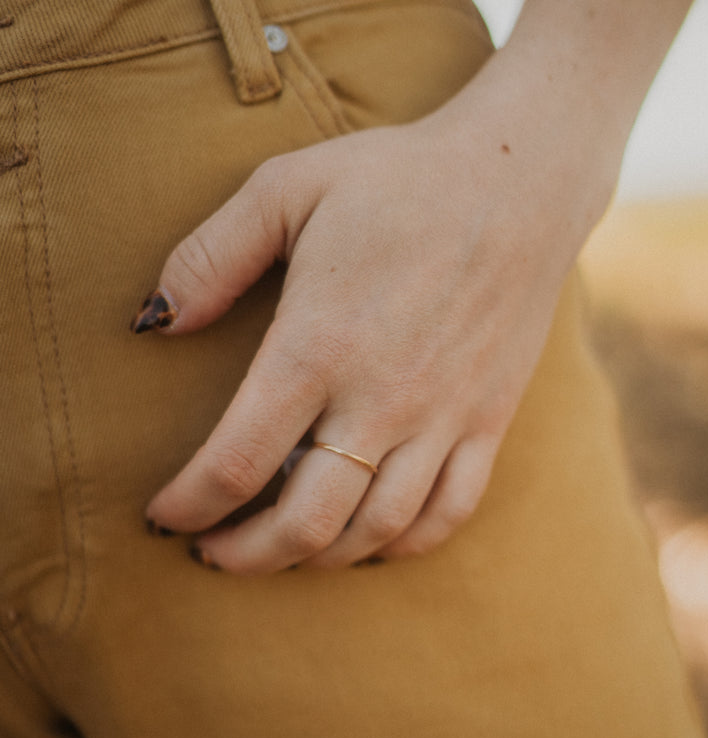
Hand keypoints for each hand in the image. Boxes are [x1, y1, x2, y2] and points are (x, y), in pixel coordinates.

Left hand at [139, 115, 580, 571]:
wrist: (523, 179)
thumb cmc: (399, 178)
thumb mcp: (286, 187)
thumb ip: (210, 256)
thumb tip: (155, 324)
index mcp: (318, 345)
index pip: (237, 462)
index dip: (188, 504)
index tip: (162, 515)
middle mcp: (381, 398)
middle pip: (305, 522)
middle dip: (244, 554)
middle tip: (211, 551)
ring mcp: (443, 418)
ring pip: (373, 531)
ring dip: (315, 559)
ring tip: (280, 550)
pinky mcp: (488, 422)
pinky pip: (448, 512)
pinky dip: (401, 545)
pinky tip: (368, 540)